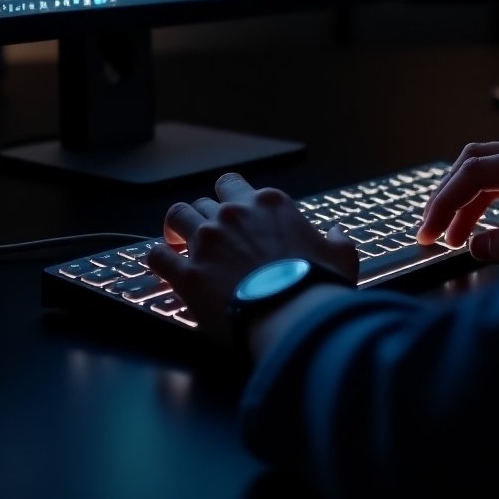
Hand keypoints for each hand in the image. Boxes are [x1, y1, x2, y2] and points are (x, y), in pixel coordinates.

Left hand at [147, 173, 359, 345]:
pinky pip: (157, 255)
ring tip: (177, 240)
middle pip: (206, 200)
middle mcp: (233, 214)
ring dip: (176, 226)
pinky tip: (162, 262)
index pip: (234, 184)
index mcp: (268, 203)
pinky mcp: (188, 273)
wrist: (294, 315)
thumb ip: (336, 240)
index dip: (230, 197)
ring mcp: (207, 242)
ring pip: (177, 215)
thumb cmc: (318, 284)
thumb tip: (335, 232)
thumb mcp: (341, 256)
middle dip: (205, 214)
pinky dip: (158, 257)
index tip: (233, 214)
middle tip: (209, 235)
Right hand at [416, 139, 498, 263]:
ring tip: (449, 237)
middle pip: (475, 161)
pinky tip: (477, 229)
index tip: (429, 233)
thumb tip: (476, 245)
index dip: (445, 201)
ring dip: (463, 199)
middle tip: (429, 231)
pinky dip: (484, 201)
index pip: (475, 171)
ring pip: (488, 169)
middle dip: (447, 194)